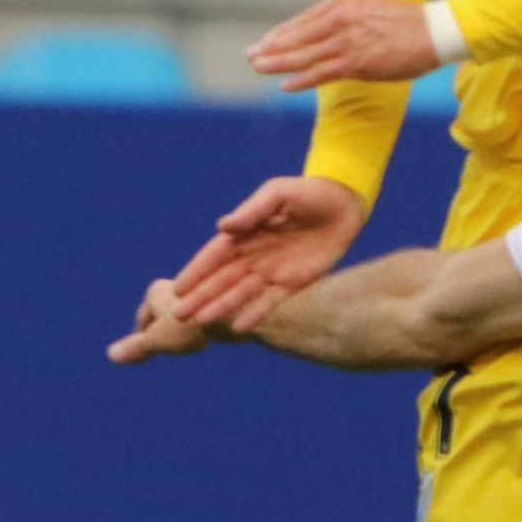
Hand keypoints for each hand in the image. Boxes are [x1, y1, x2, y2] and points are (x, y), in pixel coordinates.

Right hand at [108, 278, 215, 365]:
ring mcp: (198, 292)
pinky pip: (203, 319)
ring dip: (180, 330)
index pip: (144, 318)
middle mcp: (176, 287)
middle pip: (163, 315)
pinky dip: (199, 330)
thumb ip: (137, 347)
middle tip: (154, 348)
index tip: (138, 351)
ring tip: (181, 345)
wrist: (234, 316)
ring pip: (184, 316)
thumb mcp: (158, 340)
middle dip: (159, 331)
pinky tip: (205, 337)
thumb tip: (110, 355)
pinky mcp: (219, 300)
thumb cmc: (190, 327)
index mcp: (155, 292)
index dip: (140, 337)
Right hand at [171, 176, 364, 332]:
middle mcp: (253, 255)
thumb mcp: (277, 195)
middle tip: (178, 315)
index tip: (177, 289)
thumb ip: (251, 212)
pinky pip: (270, 301)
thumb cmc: (307, 193)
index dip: (196, 272)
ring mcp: (272, 270)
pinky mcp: (293, 282)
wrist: (343, 203)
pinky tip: (239, 328)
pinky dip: (255, 314)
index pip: (214, 256)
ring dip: (221, 307)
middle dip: (200, 296)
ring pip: (240, 293)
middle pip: (221, 279)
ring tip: (202, 323)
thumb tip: (222, 226)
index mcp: (244, 233)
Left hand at [247, 0, 437, 92]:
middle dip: (272, 46)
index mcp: (346, 1)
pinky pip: (322, 71)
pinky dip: (302, 78)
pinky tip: (285, 84)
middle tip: (250, 55)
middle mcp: (342, 17)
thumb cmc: (410, 23)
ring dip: (278, 62)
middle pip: (299, 34)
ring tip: (257, 67)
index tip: (267, 41)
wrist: (437, 30)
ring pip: (305, 53)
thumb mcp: (374, 8)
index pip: (307, 19)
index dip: (284, 32)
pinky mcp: (358, 61)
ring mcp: (348, 39)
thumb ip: (351, 17)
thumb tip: (334, 30)